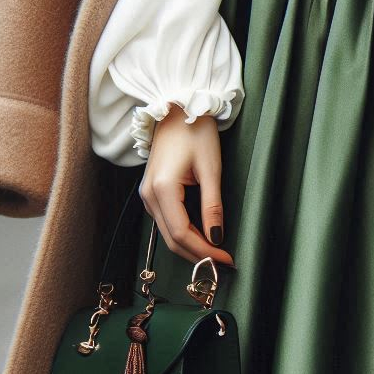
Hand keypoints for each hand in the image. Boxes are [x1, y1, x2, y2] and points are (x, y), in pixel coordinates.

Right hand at [139, 105, 234, 265]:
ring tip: (216, 253)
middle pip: (172, 240)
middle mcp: (149, 196)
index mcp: (162, 189)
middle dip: (198, 255)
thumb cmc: (196, 133)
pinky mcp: (152, 193)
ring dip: (191, 247)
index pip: (182, 234)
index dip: (204, 251)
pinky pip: (167, 222)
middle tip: (224, 263)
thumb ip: (212, 206)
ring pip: (168, 234)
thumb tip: (216, 237)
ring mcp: (147, 195)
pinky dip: (184, 234)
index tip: (226, 259)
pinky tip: (202, 237)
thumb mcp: (211, 169)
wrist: (177, 109)